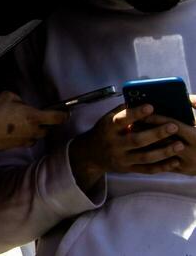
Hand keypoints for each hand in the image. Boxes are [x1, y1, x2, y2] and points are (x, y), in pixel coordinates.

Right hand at [0, 91, 66, 152]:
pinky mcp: (17, 147)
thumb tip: (22, 105)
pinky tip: (13, 131)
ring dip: (33, 130)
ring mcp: (26, 140)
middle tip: (34, 116)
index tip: (65, 112)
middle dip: (44, 124)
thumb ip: (20, 100)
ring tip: (21, 123)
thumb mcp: (6, 95)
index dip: (64, 114)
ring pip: (36, 136)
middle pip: (47, 130)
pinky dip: (23, 136)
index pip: (57, 118)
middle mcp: (34, 131)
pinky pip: (26, 141)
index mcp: (34, 117)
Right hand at [68, 102, 185, 191]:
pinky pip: (147, 169)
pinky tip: (175, 161)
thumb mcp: (106, 119)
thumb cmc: (103, 132)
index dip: (136, 114)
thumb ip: (121, 112)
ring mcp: (121, 158)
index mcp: (108, 128)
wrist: (90, 154)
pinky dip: (162, 166)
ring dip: (164, 151)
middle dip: (156, 133)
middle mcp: (114, 144)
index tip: (151, 107)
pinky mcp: (128, 169)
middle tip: (173, 126)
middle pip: (136, 140)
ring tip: (179, 144)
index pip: (121, 120)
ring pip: (145, 157)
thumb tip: (139, 99)